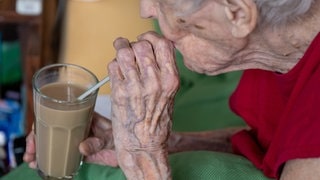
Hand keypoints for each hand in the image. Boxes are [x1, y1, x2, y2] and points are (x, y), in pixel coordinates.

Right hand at [23, 112, 117, 167]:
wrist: (130, 150)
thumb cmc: (121, 136)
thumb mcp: (110, 137)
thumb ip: (97, 142)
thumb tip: (81, 148)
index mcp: (83, 115)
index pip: (58, 113)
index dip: (43, 122)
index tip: (35, 133)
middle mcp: (76, 125)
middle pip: (50, 128)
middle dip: (36, 139)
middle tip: (30, 152)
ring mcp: (76, 138)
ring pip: (52, 141)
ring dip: (39, 150)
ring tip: (31, 160)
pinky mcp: (78, 151)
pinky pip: (60, 153)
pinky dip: (48, 158)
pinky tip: (39, 164)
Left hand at [108, 31, 178, 178]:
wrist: (144, 146)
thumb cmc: (157, 121)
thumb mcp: (169, 95)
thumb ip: (162, 71)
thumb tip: (147, 48)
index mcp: (171, 80)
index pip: (163, 44)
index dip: (151, 37)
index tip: (144, 39)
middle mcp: (154, 81)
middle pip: (141, 44)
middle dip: (134, 43)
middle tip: (130, 47)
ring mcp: (136, 87)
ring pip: (124, 52)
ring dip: (120, 48)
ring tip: (120, 51)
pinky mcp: (119, 93)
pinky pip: (113, 66)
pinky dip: (114, 64)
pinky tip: (117, 71)